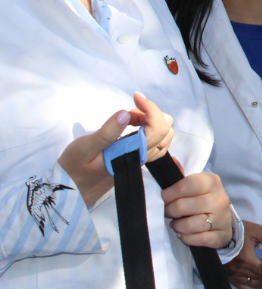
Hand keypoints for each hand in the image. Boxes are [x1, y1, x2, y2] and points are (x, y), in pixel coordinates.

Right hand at [57, 92, 174, 205]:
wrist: (69, 191)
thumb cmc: (74, 168)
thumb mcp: (84, 148)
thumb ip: (106, 133)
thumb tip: (126, 114)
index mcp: (131, 154)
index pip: (158, 129)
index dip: (152, 108)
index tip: (135, 96)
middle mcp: (140, 158)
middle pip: (165, 131)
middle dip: (151, 114)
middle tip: (129, 112)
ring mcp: (139, 160)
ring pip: (162, 137)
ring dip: (150, 121)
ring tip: (129, 118)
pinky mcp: (134, 160)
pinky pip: (154, 143)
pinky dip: (149, 129)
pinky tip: (131, 126)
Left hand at [161, 171, 232, 248]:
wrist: (223, 219)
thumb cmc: (204, 199)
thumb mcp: (196, 185)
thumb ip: (181, 177)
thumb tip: (170, 160)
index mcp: (212, 182)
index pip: (185, 185)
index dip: (169, 194)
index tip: (163, 198)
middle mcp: (219, 198)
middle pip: (184, 206)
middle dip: (170, 211)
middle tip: (168, 212)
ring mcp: (222, 217)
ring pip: (191, 225)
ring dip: (178, 226)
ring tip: (176, 224)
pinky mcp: (222, 235)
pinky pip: (200, 239)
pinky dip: (187, 238)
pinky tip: (184, 234)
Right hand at [225, 221, 261, 288]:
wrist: (222, 233)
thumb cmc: (241, 230)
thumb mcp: (258, 231)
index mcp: (246, 259)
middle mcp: (239, 271)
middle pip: (261, 279)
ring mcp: (234, 277)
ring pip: (255, 286)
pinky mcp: (231, 279)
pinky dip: (256, 286)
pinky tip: (260, 278)